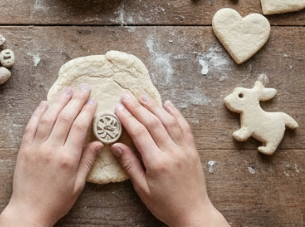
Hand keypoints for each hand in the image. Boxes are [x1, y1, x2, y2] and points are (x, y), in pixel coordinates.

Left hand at [0, 85, 102, 226]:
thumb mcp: (78, 185)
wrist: (29, 209)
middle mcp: (51, 149)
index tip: (93, 100)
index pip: (80, 127)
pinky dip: (38, 112)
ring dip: (58, 101)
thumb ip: (87, 161)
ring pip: (48, 117)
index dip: (87, 111)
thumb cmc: (56, 201)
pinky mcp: (24, 148)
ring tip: (67, 90)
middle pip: (65, 117)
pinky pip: (31, 125)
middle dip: (76, 100)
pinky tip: (45, 103)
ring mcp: (36, 147)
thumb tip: (97, 142)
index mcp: (68, 158)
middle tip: (83, 88)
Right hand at [113, 93, 229, 226]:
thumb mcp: (142, 189)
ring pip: (169, 121)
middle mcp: (172, 153)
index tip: (117, 107)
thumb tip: (116, 145)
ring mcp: (185, 150)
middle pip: (153, 123)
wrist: (194, 214)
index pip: (139, 133)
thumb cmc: (166, 205)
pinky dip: (176, 114)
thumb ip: (130, 165)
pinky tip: (168, 104)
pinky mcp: (193, 151)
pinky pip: (185, 127)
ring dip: (155, 106)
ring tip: (142, 96)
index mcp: (157, 163)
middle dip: (137, 107)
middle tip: (126, 95)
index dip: (127, 118)